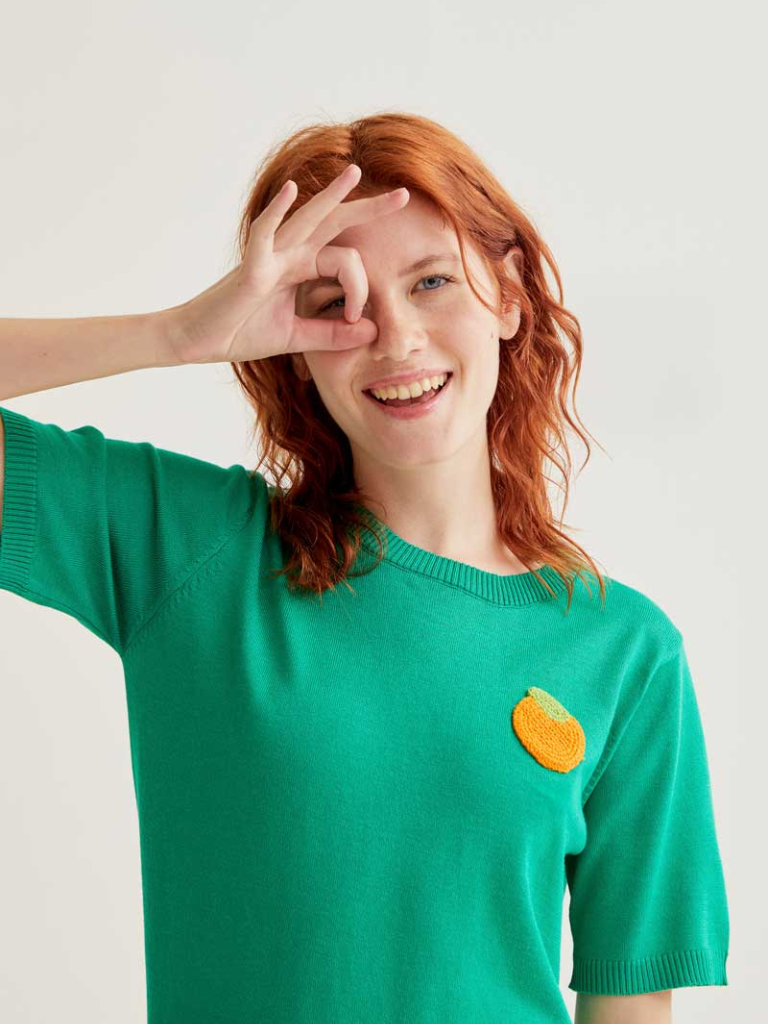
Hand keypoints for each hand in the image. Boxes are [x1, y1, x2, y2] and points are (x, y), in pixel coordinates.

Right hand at [166, 164, 408, 364]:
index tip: (354, 319)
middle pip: (334, 223)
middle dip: (369, 209)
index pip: (346, 263)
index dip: (360, 290)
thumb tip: (372, 331)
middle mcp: (288, 254)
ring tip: (355, 171)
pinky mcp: (250, 268)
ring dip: (331, 195)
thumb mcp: (296, 337)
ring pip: (306, 219)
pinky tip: (292, 190)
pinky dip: (278, 212)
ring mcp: (269, 257)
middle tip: (405, 195)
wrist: (198, 342)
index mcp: (300, 268)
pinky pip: (265, 234)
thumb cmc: (240, 333)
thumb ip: (331, 334)